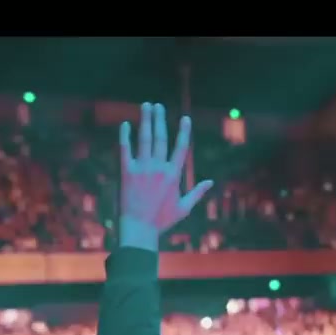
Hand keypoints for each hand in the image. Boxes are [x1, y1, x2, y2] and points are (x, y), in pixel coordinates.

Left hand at [118, 102, 213, 248]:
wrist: (139, 229)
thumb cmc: (162, 221)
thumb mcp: (184, 208)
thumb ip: (198, 192)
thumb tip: (211, 182)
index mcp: (174, 175)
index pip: (181, 148)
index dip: (183, 131)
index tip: (185, 118)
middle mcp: (159, 168)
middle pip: (161, 138)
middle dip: (160, 119)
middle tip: (158, 105)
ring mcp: (142, 169)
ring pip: (145, 139)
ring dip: (146, 121)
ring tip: (146, 106)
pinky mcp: (127, 172)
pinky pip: (125, 150)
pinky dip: (125, 136)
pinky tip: (125, 124)